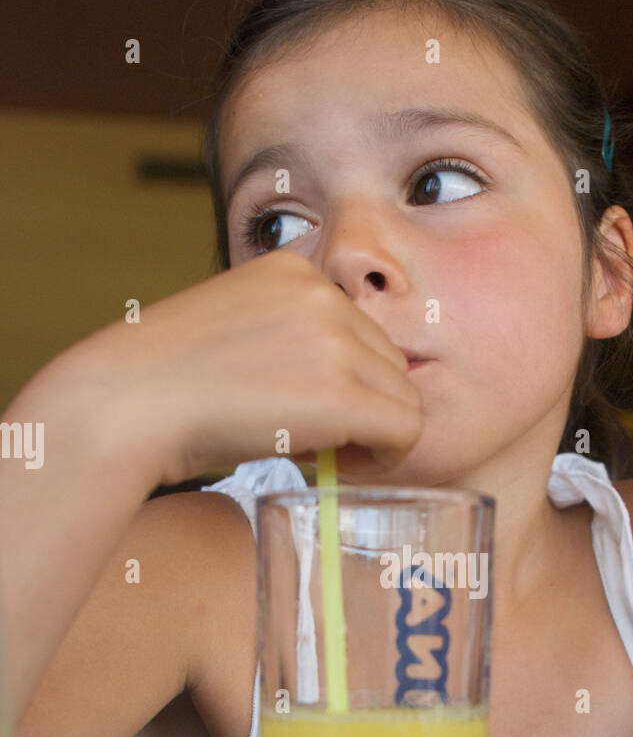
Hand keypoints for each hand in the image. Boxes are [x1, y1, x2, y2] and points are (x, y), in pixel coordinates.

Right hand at [67, 249, 422, 485]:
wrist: (125, 406)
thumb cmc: (163, 388)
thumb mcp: (232, 335)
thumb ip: (287, 344)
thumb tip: (340, 394)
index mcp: (291, 270)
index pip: (359, 330)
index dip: (346, 380)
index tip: (311, 413)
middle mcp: (321, 293)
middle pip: (390, 362)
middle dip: (365, 407)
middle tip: (321, 443)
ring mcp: (335, 340)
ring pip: (404, 397)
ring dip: (373, 434)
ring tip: (321, 454)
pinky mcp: (342, 393)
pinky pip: (405, 430)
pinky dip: (385, 457)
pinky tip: (340, 466)